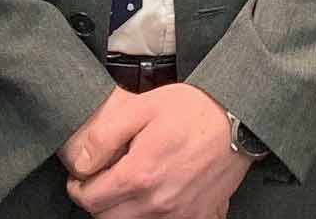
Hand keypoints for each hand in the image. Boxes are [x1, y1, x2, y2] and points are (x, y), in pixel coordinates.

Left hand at [64, 84, 250, 217]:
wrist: (237, 119)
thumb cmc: (192, 110)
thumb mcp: (142, 107)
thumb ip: (105, 135)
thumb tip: (82, 162)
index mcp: (139, 175)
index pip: (91, 200)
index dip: (78, 188)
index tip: (80, 178)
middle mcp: (157, 203)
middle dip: (97, 202)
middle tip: (100, 181)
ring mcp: (179, 215)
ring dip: (121, 210)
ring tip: (126, 185)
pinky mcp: (197, 217)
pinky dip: (151, 216)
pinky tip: (154, 195)